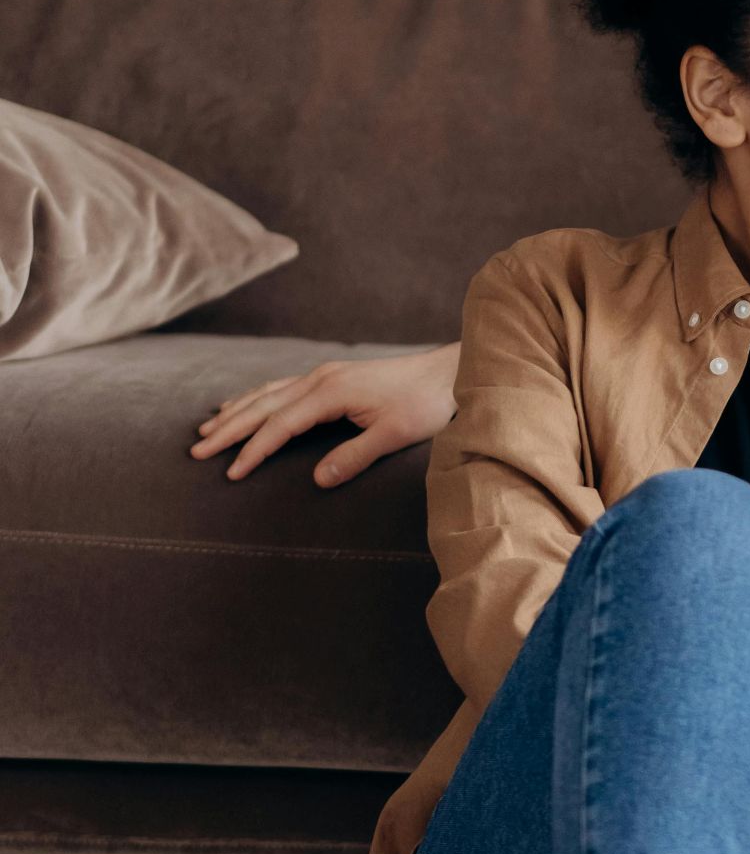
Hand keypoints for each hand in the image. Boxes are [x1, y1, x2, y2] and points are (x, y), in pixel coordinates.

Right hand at [189, 342, 461, 486]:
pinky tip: (244, 404)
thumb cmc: (425, 404)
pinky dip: (257, 398)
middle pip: (264, 406)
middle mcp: (321, 378)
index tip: (231, 473)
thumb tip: (317, 480)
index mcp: (332, 392)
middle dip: (230, 429)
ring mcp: (325, 374)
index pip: (281, 425)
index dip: (254, 450)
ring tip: (207, 430)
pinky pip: (283, 387)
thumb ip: (355, 457)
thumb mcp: (394, 435)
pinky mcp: (332, 377)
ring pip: (269, 393)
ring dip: (237, 411)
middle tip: (197, 452)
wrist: (448, 373)